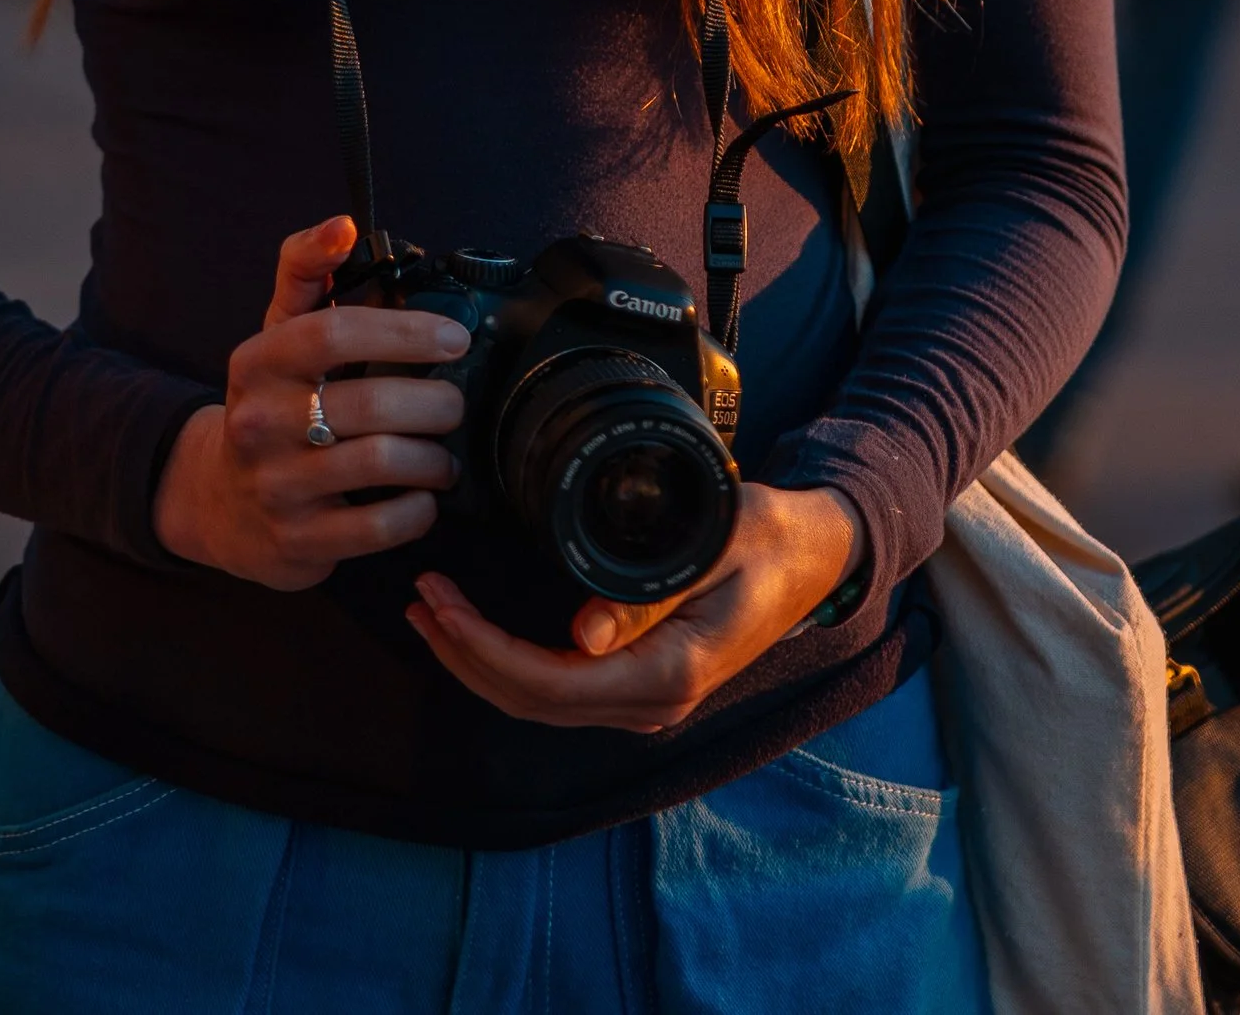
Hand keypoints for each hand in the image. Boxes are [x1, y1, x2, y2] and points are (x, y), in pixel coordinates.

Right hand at [151, 215, 468, 590]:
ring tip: (444, 453)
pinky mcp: (298, 541)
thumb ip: (307, 270)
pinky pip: (378, 526)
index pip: (333, 331)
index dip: (404, 330)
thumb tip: (344, 225)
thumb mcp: (277, 334)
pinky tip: (423, 496)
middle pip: (371, 402)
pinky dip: (418, 510)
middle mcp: (258, 422)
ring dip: (433, 458)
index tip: (452, 338)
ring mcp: (276, 486)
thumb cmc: (269, 404)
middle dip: (434, 401)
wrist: (219, 502)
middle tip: (455, 404)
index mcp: (258, 362)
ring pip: (381, 462)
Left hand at [406, 481, 859, 731]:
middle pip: (533, 701)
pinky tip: (477, 630)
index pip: (551, 682)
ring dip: (479, 661)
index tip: (443, 603)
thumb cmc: (769, 536)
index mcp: (670, 673)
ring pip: (540, 702)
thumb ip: (649, 594)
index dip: (485, 649)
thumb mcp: (714, 543)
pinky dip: (509, 661)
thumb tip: (581, 636)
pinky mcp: (641, 682)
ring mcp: (647, 700)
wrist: (817, 552)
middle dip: (466, 655)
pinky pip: (559, 688)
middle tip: (421, 598)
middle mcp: (654, 702)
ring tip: (431, 611)